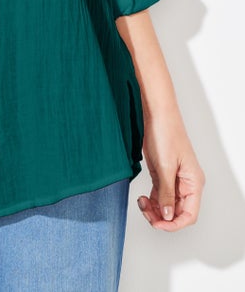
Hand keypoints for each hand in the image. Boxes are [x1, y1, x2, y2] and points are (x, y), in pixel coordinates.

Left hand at [138, 109, 204, 230]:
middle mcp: (186, 183)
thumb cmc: (165, 133)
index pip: (189, 214)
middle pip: (177, 212)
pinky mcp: (162, 173)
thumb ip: (166, 192)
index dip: (174, 224)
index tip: (159, 223)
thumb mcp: (165, 166)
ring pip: (167, 205)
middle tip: (146, 212)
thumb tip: (167, 216)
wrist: (156, 113)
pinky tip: (142, 198)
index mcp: (194, 182)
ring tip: (142, 203)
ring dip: (155, 209)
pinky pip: (159, 194)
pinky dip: (151, 200)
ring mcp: (174, 178)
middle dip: (162, 217)